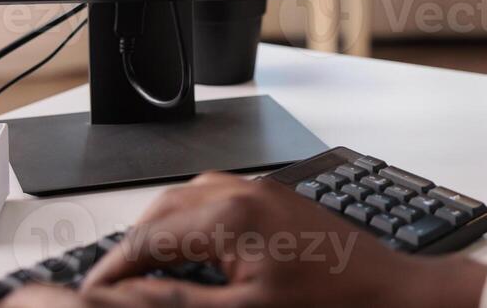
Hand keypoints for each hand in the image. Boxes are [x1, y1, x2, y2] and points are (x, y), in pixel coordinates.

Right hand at [0, 172, 486, 307]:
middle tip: (113, 287)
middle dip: (133, 248)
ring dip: (161, 233)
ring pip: (188, 200)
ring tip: (146, 275)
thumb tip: (125, 295)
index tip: (92, 293)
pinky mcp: (279, 199)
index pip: (147, 239)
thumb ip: (177, 302)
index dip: (112, 270)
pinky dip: (193, 225)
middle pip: (162, 210)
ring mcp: (263, 191)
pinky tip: (194, 257)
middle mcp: (243, 190)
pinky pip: (219, 200)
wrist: (394, 296)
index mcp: (229, 216)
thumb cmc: (332, 305)